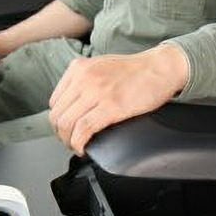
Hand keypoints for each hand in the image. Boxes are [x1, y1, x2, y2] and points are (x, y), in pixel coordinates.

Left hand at [49, 44, 188, 155]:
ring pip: (67, 124)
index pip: (55, 101)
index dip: (59, 121)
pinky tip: (83, 149)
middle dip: (61, 134)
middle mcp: (83, 78)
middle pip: (58, 115)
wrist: (160, 68)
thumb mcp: (102, 67)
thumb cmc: (137, 71)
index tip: (67, 130)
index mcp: (78, 68)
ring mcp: (96, 92)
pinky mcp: (111, 106)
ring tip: (77, 147)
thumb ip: (85, 81)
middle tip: (71, 142)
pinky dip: (79, 143)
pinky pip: (83, 129)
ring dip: (69, 141)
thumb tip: (76, 105)